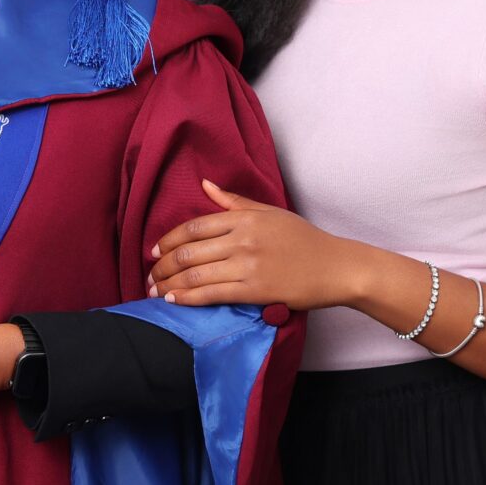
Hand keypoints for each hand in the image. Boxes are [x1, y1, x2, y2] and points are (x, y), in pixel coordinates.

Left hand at [146, 180, 358, 310]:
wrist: (336, 267)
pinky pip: (212, 294)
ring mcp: (248, 265)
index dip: (168, 239)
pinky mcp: (255, 290)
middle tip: (149, 274)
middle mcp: (242, 239)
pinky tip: (173, 300)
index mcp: (244, 218)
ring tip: (154, 291)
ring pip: (195, 273)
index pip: (194, 227)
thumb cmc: (304, 239)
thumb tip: (205, 184)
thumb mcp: (270, 212)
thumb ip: (234, 202)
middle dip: (162, 265)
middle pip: (188, 251)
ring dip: (169, 283)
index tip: (154, 250)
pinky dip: (188, 298)